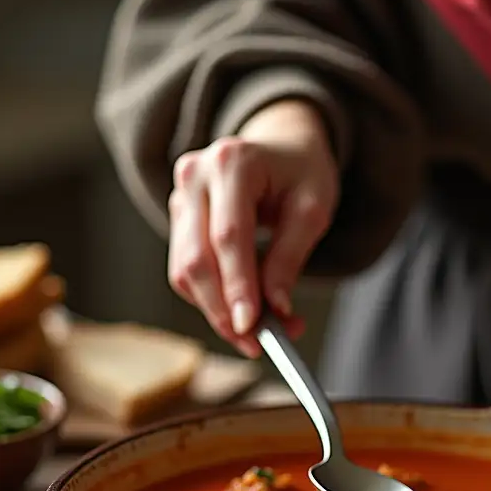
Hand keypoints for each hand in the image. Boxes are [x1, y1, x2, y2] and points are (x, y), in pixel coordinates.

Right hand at [167, 99, 338, 356]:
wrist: (280, 147)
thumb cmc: (300, 173)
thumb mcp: (312, 210)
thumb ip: (290, 258)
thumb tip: (275, 309)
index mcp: (233, 162)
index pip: (229, 236)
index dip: (238, 286)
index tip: (251, 326)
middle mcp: (195, 175)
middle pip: (197, 259)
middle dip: (223, 310)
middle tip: (255, 343)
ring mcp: (180, 196)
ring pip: (185, 271)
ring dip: (217, 311)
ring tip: (259, 332)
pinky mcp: (178, 218)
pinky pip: (186, 270)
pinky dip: (211, 299)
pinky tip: (242, 310)